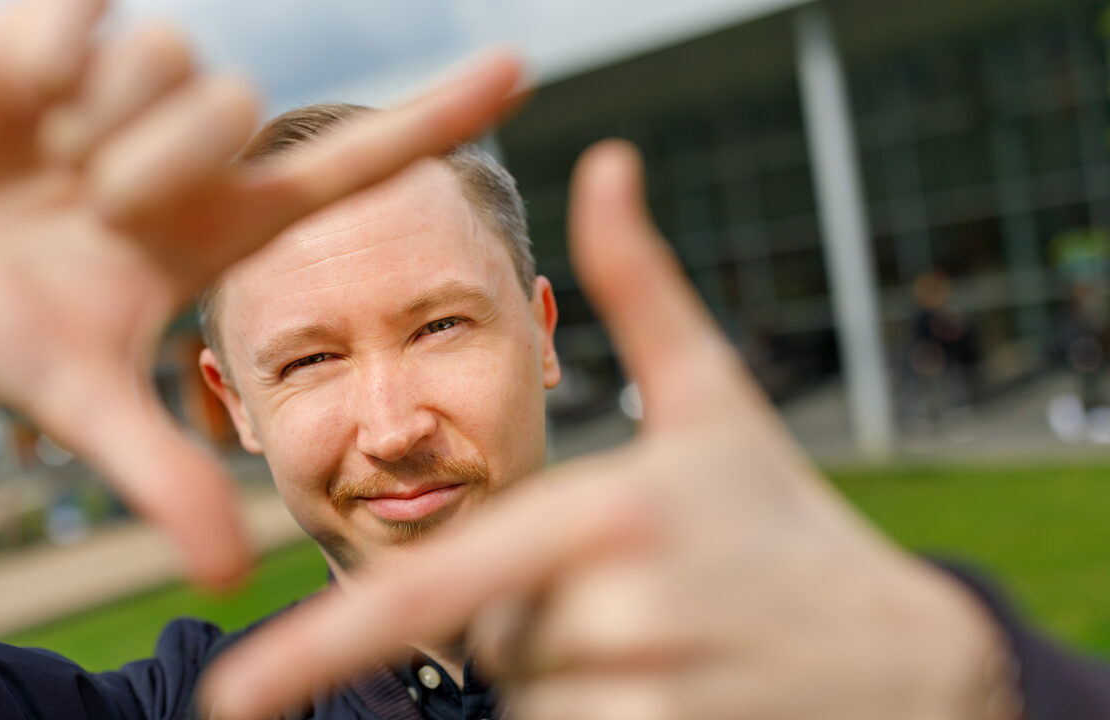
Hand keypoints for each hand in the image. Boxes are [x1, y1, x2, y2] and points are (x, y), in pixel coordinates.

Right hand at [0, 0, 522, 584]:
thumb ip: (162, 472)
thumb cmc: (0, 333)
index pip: (353, 162)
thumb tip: (231, 576)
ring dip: (97, 127)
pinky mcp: (51, 36)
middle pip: (233, 108)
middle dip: (154, 169)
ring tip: (45, 161)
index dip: (438, 115)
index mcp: (223, 222)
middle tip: (91, 209)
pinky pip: (85, 12)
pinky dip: (48, 60)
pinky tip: (16, 103)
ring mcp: (124, 86)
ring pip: (168, 56)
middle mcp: (190, 146)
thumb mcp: (82, 401)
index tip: (520, 73)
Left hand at [200, 141, 1019, 716]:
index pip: (433, 590)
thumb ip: (639, 287)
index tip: (235, 694)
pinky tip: (674, 678)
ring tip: (665, 633)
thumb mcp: (716, 398)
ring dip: (568, 668)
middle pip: (488, 640)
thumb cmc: (782, 516)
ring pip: (531, 698)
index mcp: (606, 514)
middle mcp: (619, 612)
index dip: (321, 645)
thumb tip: (605, 164)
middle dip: (530, 617)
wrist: (905, 654)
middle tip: (632, 589)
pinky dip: (598, 710)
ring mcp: (648, 694)